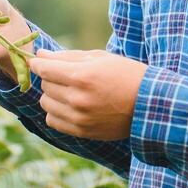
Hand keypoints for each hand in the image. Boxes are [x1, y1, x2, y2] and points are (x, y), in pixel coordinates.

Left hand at [28, 49, 148, 140]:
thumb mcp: (100, 58)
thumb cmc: (126, 74)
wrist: (150, 103)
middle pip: (45, 85)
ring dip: (52, 95)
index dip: (37, 64)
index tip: (37, 62)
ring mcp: (79, 118)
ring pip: (46, 104)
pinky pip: (53, 121)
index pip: (45, 69)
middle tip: (64, 74)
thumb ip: (68, 57)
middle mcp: (78, 99)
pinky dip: (55, 112)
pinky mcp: (82, 131)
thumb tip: (40, 55)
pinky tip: (69, 106)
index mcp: (82, 77)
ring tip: (68, 91)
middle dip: (50, 77)